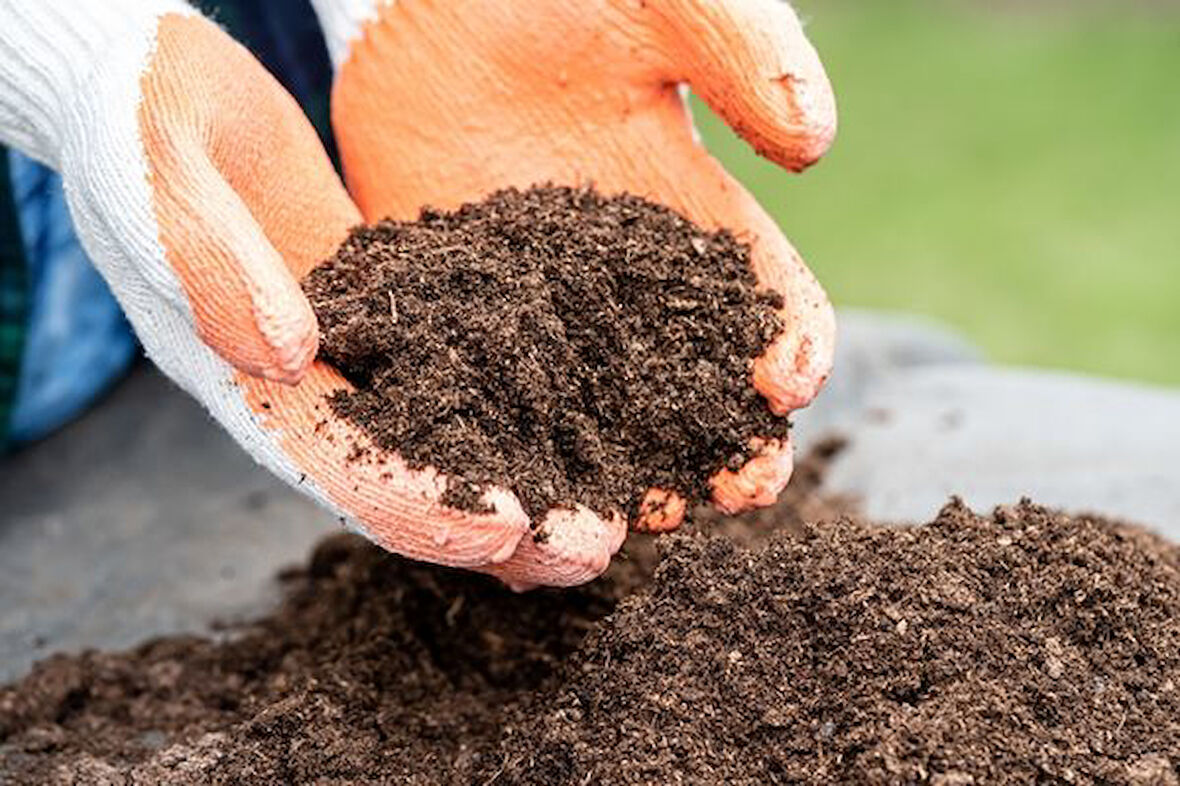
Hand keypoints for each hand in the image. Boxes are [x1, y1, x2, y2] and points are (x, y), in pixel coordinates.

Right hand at [0, 1, 560, 583]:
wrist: (153, 83)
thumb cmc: (136, 121)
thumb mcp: (156, 179)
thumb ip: (213, 265)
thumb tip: (290, 353)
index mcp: (238, 379)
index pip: (335, 464)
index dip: (418, 505)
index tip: (506, 531)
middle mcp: (300, 384)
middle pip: (404, 476)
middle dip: (495, 523)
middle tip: (590, 550)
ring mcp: (349, 351)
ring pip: (442, 435)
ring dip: (522, 477)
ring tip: (608, 513)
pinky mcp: (386, 307)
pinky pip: (456, 366)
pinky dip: (515, 401)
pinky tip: (580, 417)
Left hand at [309, 0, 837, 586]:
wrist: (433, 1)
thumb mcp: (667, 3)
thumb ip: (743, 52)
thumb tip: (813, 141)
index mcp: (696, 225)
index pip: (768, 305)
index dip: (792, 346)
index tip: (788, 383)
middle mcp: (627, 289)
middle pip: (690, 390)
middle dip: (717, 447)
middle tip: (726, 494)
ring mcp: (540, 313)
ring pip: (590, 419)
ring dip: (611, 476)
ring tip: (618, 522)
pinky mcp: (459, 316)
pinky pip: (483, 396)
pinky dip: (496, 447)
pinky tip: (500, 487)